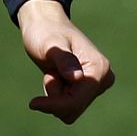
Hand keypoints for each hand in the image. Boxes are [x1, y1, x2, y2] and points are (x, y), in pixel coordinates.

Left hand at [18, 0, 113, 123]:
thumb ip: (64, 60)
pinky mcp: (88, 89)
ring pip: (70, 110)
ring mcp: (97, 84)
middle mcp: (103, 78)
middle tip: (49, 73)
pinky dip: (57, 95)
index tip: (33, 103)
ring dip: (55, 95)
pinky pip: (68, 106)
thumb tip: (78, 79)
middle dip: (55, 97)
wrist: (45, 25)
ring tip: (53, 72)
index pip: (77, 101)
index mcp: (99, 68)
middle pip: (74, 109)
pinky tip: (56, 76)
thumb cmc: (46, 32)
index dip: (54, 105)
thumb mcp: (51, 45)